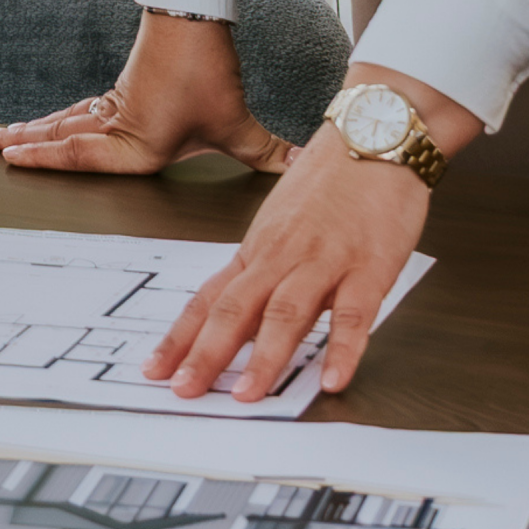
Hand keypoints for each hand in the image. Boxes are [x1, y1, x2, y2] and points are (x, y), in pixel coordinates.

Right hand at [0, 14, 294, 176]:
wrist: (192, 13)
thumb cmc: (206, 67)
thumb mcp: (237, 120)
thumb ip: (265, 150)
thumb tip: (302, 166)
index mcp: (139, 142)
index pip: (83, 156)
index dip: (45, 159)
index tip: (14, 158)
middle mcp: (120, 123)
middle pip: (65, 135)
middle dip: (31, 143)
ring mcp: (119, 101)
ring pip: (70, 118)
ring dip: (40, 127)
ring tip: (7, 132)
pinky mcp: (126, 84)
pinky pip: (84, 105)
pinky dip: (64, 114)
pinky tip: (61, 116)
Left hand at [143, 123, 431, 399]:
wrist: (373, 132)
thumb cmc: (330, 178)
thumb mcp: (282, 222)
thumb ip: (265, 268)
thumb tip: (242, 318)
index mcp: (258, 248)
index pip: (209, 297)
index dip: (181, 336)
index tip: (155, 368)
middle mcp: (281, 255)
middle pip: (235, 308)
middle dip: (207, 354)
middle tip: (183, 392)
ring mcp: (324, 260)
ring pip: (286, 312)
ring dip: (265, 356)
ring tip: (247, 396)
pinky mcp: (369, 265)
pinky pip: (353, 312)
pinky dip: (343, 348)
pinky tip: (332, 379)